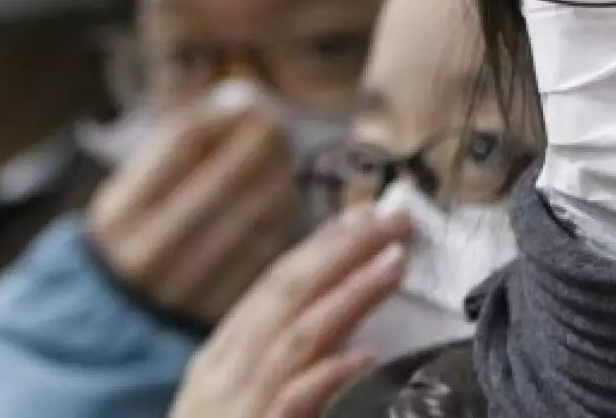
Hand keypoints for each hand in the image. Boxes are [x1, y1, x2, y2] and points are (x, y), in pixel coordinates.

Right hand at [88, 100, 299, 321]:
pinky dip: (283, 217)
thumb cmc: (139, 228)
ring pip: (258, 212)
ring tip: (282, 159)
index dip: (226, 115)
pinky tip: (282, 199)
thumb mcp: (134, 185)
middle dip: (264, 142)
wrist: (119, 316)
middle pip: (229, 175)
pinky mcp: (222, 308)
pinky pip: (270, 249)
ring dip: (280, 177)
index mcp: (118, 213)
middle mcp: (148, 252)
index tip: (247, 102)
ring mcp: (187, 287)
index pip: (185, 140)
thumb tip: (244, 100)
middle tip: (278, 125)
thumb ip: (181, 140)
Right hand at [168, 205, 411, 417]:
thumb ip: (284, 360)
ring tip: (393, 264)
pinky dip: (325, 377)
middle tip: (394, 220)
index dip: (323, 246)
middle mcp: (221, 375)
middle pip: (285, 295)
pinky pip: (288, 403)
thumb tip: (341, 324)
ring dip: (347, 295)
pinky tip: (362, 358)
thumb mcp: (243, 397)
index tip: (368, 216)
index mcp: (222, 357)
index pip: (275, 285)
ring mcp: (233, 409)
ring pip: (294, 337)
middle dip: (341, 252)